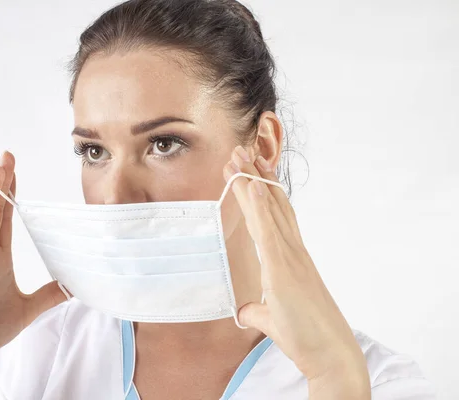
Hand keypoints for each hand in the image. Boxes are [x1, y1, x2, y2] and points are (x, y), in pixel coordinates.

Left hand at [224, 146, 369, 397]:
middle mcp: (293, 252)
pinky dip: (259, 206)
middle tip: (241, 151)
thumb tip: (245, 309)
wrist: (331, 355)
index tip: (252, 170)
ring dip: (253, 182)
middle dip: (256, 177)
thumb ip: (258, 309)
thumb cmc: (307, 337)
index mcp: (292, 259)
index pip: (276, 217)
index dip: (264, 192)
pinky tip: (252, 185)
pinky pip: (268, 231)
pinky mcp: (283, 270)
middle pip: (272, 206)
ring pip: (269, 211)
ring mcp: (290, 258)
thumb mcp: (273, 318)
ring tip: (239, 156)